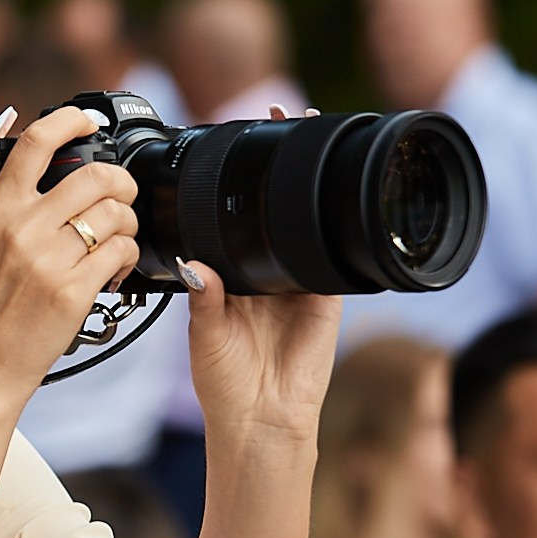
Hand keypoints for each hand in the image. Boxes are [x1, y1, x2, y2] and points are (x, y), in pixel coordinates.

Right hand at [0, 104, 142, 400]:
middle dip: (120, 179)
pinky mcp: (74, 292)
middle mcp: (23, 229)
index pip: (37, 144)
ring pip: (115, 214)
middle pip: (95, 177)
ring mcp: (50, 261)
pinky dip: (127, 256)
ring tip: (115, 236)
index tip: (85, 122)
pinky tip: (114, 268)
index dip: (69, 120)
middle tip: (119, 192)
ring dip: (126, 221)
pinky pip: (121, 252)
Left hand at [183, 105, 340, 441]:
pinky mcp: (330, 298)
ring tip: (313, 136)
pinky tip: (340, 192)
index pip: (235, 216)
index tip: (236, 139)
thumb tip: (196, 265)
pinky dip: (339, 226)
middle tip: (282, 115)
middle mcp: (266, 274)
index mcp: (232, 276)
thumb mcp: (204, 334)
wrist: (260, 423)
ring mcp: (300, 283)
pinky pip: (337, 256)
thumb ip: (203, 297)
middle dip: (279, 166)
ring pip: (305, 223)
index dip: (238, 181)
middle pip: (273, 209)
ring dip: (311, 183)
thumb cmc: (224, 384)